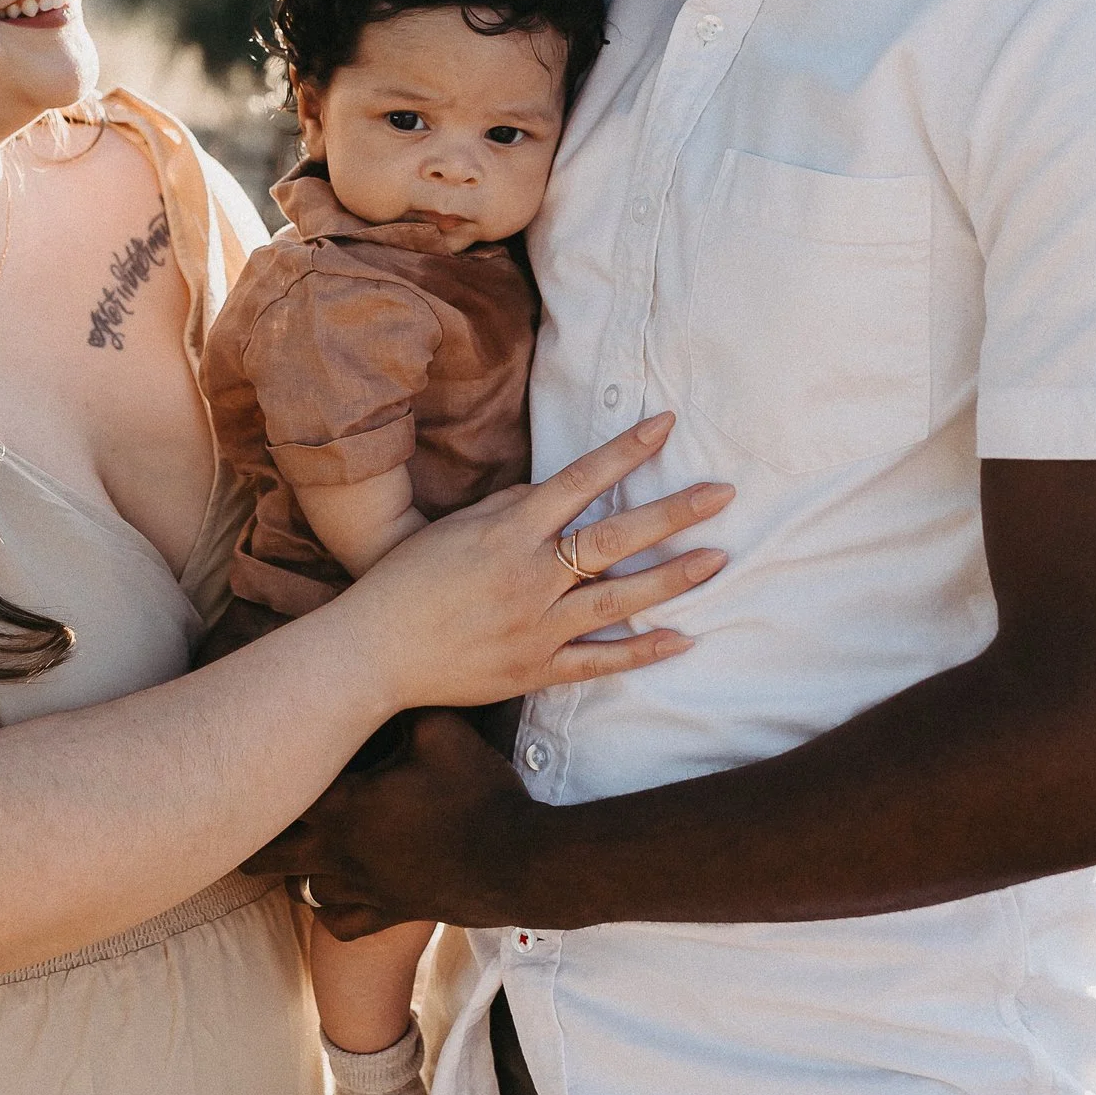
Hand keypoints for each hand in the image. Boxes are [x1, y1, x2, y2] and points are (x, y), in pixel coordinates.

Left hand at [251, 708, 539, 933]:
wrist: (517, 862)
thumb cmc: (478, 792)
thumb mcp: (441, 730)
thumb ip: (401, 705)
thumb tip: (383, 680)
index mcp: (343, 806)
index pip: (277, 793)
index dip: (264, 774)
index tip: (259, 758)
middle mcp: (340, 853)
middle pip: (268, 854)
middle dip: (258, 833)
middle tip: (254, 813)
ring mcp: (363, 890)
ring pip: (299, 890)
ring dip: (293, 869)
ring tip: (297, 847)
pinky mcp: (389, 915)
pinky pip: (337, 923)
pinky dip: (328, 908)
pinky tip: (337, 889)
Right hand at [333, 415, 729, 715]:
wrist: (373, 650)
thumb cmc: (407, 580)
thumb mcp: (456, 527)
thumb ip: (511, 509)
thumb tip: (559, 493)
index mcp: (509, 532)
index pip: (580, 481)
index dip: (626, 452)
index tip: (666, 425)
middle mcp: (530, 576)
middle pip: (615, 538)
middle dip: (673, 513)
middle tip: (722, 494)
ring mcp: (537, 627)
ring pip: (619, 599)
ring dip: (673, 578)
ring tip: (716, 557)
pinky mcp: (536, 669)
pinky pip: (600, 661)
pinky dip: (642, 651)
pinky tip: (681, 638)